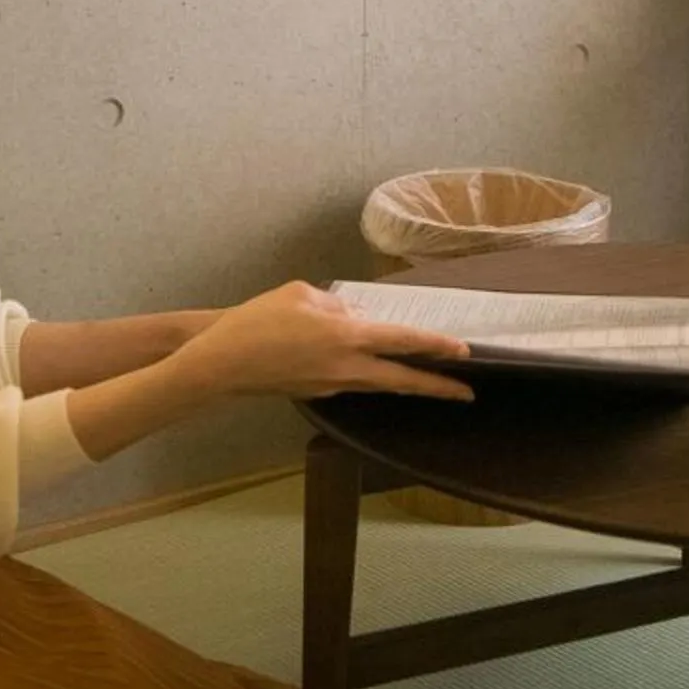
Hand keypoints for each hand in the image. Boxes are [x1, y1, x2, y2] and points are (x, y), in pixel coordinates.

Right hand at [171, 283, 473, 403]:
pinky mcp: (316, 392)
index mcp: (346, 337)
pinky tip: (371, 364)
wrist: (222, 363)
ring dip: (405, 381)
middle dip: (436, 387)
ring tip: (429, 377)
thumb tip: (355, 317)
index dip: (436, 346)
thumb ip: (336, 306)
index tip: (464, 352)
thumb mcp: (300, 295)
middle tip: (465, 393)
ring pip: (378, 383)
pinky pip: (352, 380)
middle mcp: (346, 367)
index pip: (403, 342)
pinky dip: (369, 373)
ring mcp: (332, 385)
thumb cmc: (258, 321)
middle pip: (401, 380)